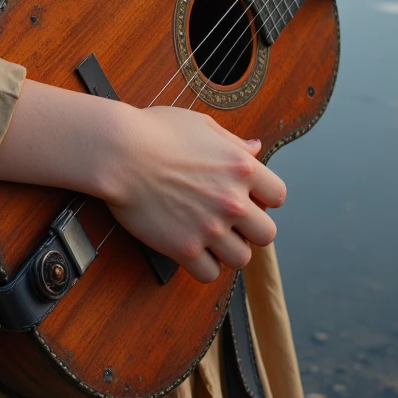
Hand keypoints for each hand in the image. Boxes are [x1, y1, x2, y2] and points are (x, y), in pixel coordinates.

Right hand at [0, 80, 285, 281]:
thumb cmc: (155, 130)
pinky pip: (209, 273)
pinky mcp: (184, 248)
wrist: (119, 152)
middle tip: (229, 220)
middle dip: (250, 228)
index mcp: (241, 167)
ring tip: (209, 236)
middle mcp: (232, 200)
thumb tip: (257, 149)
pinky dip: (202, 264)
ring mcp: (210, 227)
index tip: (248, 196)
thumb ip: (233, 141)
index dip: (264, 197)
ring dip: (227, 249)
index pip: (278, 196)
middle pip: (266, 235)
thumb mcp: (201, 124)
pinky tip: (191, 247)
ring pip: (241, 258)